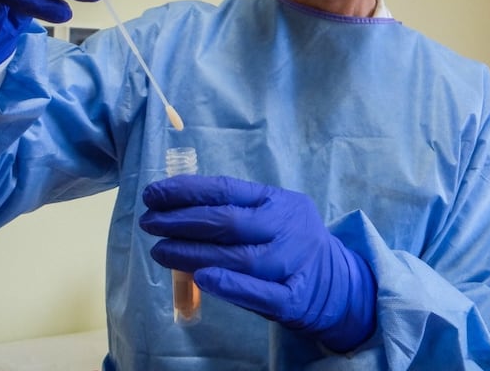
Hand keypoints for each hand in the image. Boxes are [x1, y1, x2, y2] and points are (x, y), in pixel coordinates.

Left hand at [140, 175, 376, 351]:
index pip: (226, 190)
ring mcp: (292, 263)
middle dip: (182, 220)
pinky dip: (229, 285)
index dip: (186, 191)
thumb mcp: (273, 214)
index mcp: (279, 201)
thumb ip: (236, 210)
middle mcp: (288, 228)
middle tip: (150, 222)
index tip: (154, 194)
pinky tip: (200, 277)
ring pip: (238, 258)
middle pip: (228, 222)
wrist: (339, 284)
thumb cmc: (291, 244)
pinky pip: (259, 293)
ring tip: (160, 250)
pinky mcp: (294, 299)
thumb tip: (177, 206)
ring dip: (193, 253)